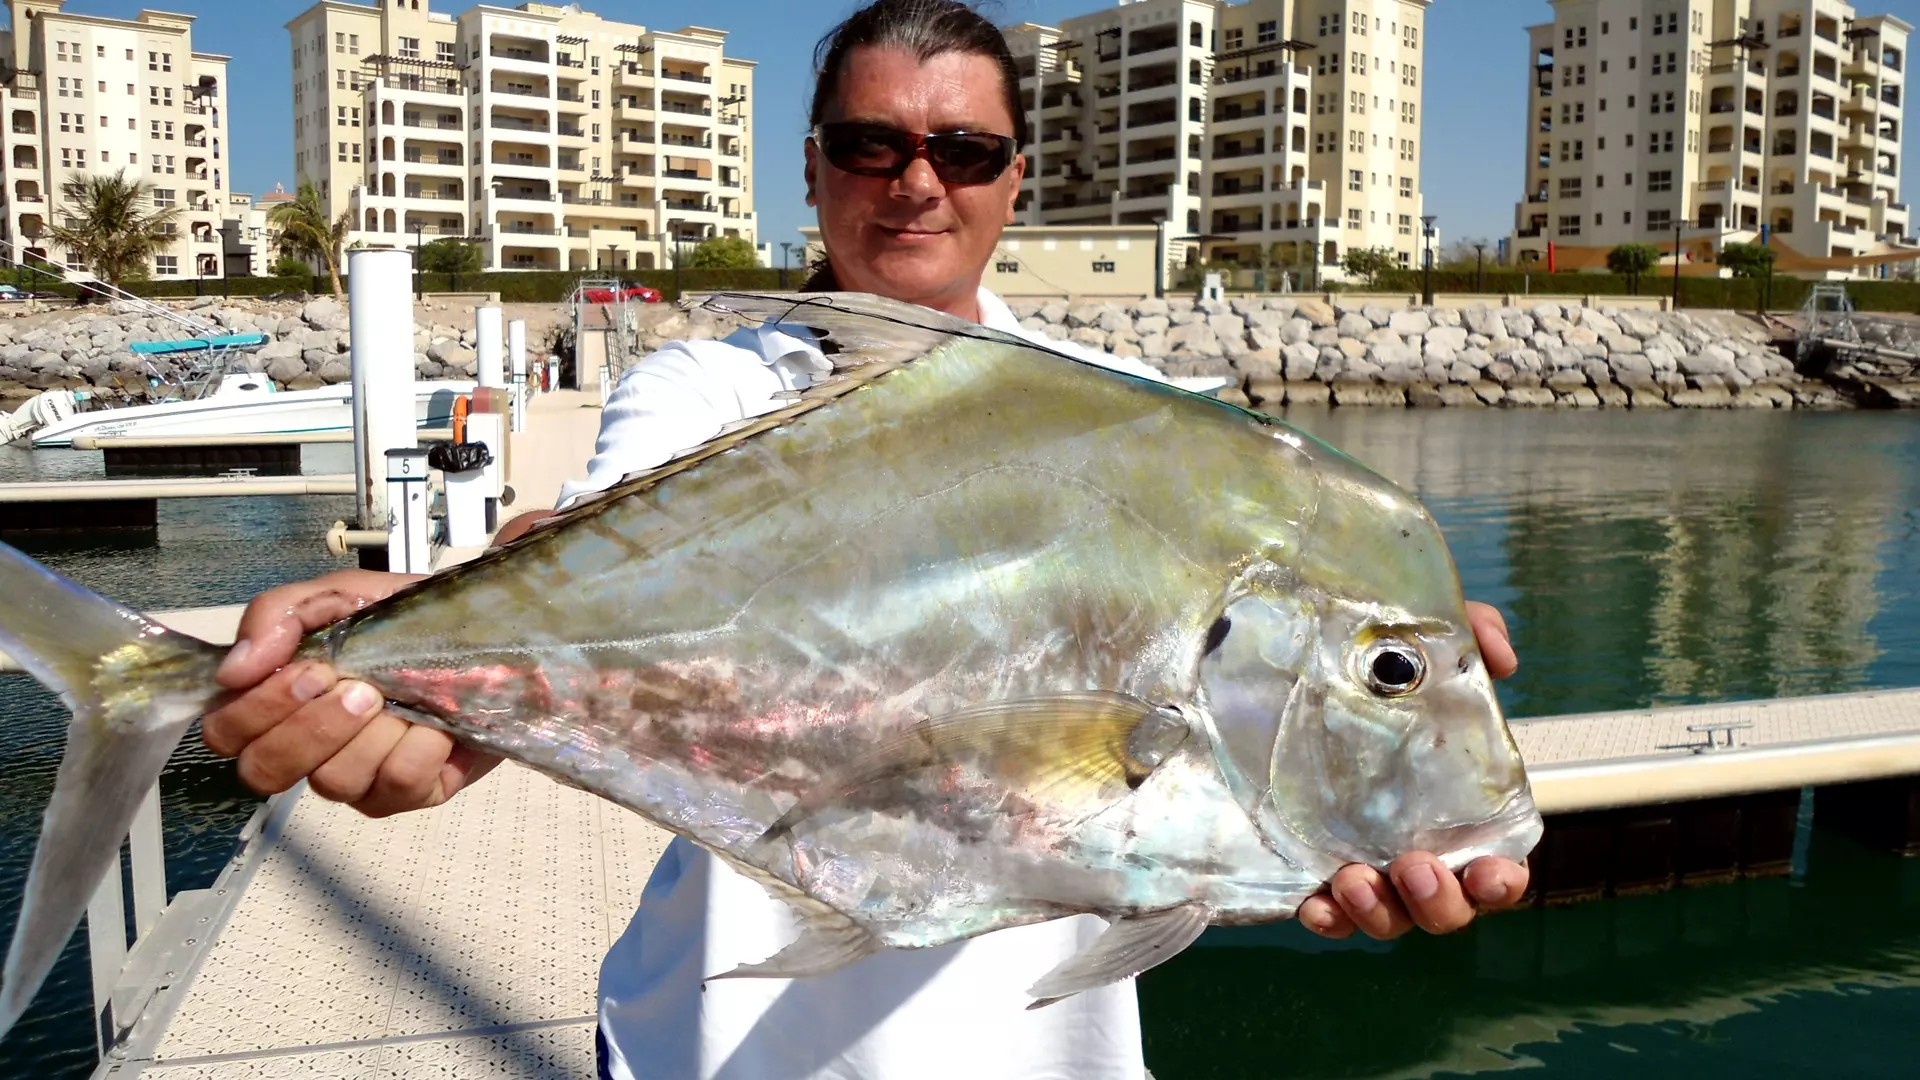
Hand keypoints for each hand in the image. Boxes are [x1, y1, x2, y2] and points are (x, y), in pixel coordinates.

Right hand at [201, 569, 503, 817]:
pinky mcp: (410, 794)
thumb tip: (234, 669)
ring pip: (333, 781)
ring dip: (370, 734)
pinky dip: (417, 747)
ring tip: (396, 697)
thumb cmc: (403, 617)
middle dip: (312, 726)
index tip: (311, 669)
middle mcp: (309, 749)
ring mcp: (358, 779)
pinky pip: (395, 786)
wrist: (488, 628)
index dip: (259, 709)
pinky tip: (435, 723)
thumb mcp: (340, 595)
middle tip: (357, 687)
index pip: (226, 732)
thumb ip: (280, 615)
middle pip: (265, 771)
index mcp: (279, 704)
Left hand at [1298, 599, 1526, 938]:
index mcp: (1463, 813)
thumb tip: (1502, 657)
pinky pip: (1332, 914)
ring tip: (1354, 878)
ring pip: (1391, 919)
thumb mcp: (1426, 639)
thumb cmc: (1383, 670)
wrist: (1299, 671)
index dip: (1501, 882)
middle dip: (1438, 902)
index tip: (1489, 872)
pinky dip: (1329, 919)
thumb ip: (1475, 633)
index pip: (1499, 867)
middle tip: (1414, 865)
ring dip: (1380, 913)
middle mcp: (1423, 850)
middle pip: (1447, 909)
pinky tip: (1314, 904)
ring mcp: (1373, 866)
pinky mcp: (1321, 869)